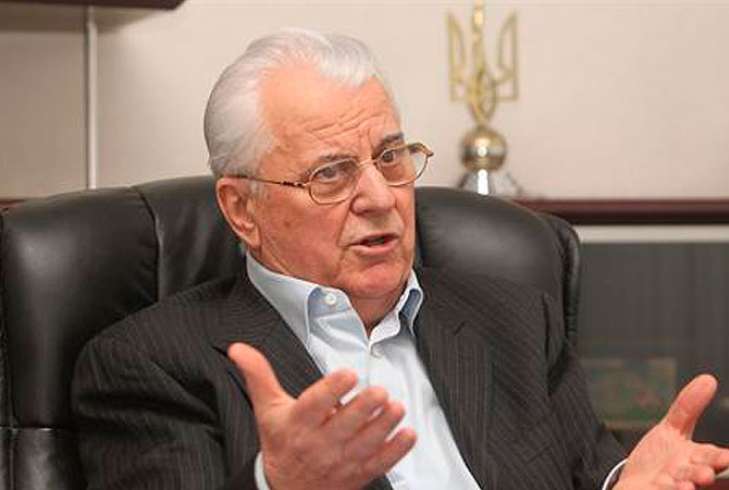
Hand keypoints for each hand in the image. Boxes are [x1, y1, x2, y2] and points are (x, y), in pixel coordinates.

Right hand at [228, 343, 415, 489]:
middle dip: (364, 407)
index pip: (314, 405)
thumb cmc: (281, 443)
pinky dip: (396, 450)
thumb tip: (238, 348)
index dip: (331, 389)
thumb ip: (259, 376)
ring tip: (396, 407)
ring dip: (384, 426)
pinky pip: (380, 463)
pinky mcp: (358, 473)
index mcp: (298, 424)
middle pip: (344, 425)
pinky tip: (408, 434)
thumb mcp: (267, 409)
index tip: (347, 373)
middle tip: (379, 391)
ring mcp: (341, 461)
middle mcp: (319, 443)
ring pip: (366, 443)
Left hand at [615, 374, 728, 489]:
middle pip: (701, 473)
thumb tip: (708, 378)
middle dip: (705, 471)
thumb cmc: (660, 459)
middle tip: (707, 472)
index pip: (715, 457)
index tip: (728, 457)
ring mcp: (672, 486)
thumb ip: (688, 407)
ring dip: (685, 485)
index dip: (723, 458)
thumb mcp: (672, 429)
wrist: (635, 484)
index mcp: (697, 459)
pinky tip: (663, 485)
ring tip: (686, 485)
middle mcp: (688, 475)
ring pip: (683, 486)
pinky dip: (662, 489)